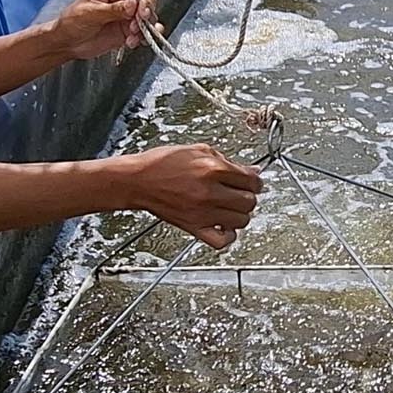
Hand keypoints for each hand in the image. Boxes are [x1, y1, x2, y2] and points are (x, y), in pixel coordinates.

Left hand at [52, 0, 158, 59]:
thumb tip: (132, 3)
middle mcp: (121, 0)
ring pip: (147, 19)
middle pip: (145, 3)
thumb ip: (113, 9)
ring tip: (132, 37)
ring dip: (144, 29)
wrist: (66, 43)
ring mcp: (126, 16)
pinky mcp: (127, 31)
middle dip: (145, 15)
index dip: (142, 1)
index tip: (142, 12)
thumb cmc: (71, 22)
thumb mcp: (90, 13)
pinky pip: (143, 32)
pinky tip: (133, 42)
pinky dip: (143, 38)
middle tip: (137, 25)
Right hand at [121, 143, 262, 248]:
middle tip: (241, 193)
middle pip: (250, 202)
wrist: (137, 180)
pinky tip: (223, 225)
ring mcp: (202, 212)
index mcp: (212, 169)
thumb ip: (227, 160)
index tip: (253, 182)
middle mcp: (210, 192)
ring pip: (241, 221)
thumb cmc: (162, 163)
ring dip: (240, 215)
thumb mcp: (198, 151)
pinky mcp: (193, 227)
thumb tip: (251, 171)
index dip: (256, 181)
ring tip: (231, 208)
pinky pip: (222, 241)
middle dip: (249, 197)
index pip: (252, 181)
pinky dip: (228, 235)